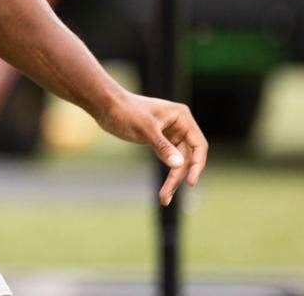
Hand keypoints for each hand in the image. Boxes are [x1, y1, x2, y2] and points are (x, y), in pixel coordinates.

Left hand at [96, 91, 207, 206]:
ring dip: (173, 179)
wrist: (106, 106)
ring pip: (178, 161)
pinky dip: (167, 173)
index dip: (197, 165)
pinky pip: (168, 159)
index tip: (190, 183)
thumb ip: (162, 146)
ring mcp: (170, 133)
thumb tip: (179, 165)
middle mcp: (179, 125)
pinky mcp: (159, 140)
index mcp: (181, 117)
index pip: (198, 145)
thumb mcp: (145, 129)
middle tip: (166, 196)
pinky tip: (164, 189)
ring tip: (164, 198)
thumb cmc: (125, 111)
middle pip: (187, 157)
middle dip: (178, 176)